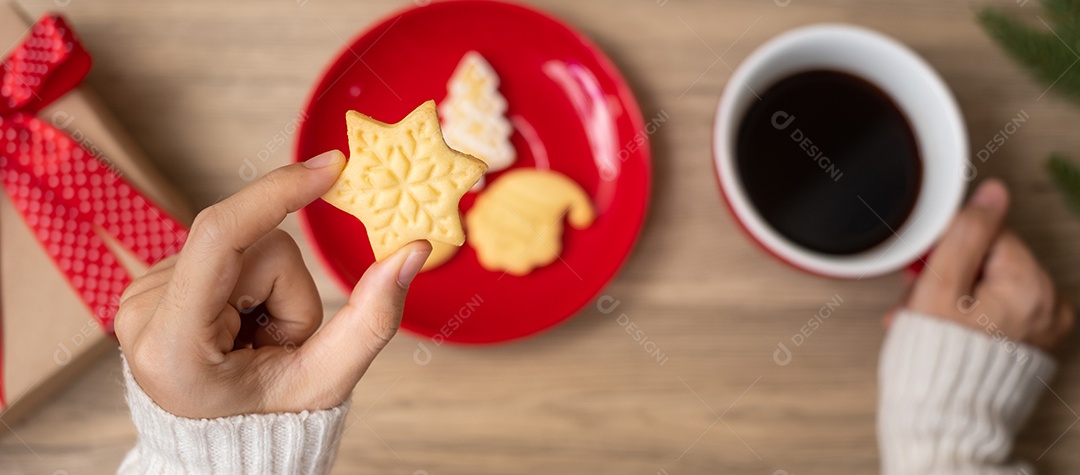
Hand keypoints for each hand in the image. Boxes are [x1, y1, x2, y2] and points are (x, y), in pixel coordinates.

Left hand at [115, 151, 432, 417]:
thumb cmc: (268, 423)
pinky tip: (235, 327)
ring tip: (255, 342)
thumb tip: (412, 250)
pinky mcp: (151, 282)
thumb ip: (371, 319)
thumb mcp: (325, 381)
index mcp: (174, 343)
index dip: (277, 193)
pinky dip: (245, 286)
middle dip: (287, 289)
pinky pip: (221, 250)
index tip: (330, 167)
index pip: (219, 236)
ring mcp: (140, 293)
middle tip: (278, 345)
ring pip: (240, 244)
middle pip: (250, 245)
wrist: (218, 447)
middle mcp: (142, 311)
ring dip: (268, 290)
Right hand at [892, 178, 1072, 351]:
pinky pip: (1000, 310)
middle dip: (948, 275)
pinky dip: (970, 315)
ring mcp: (1043, 327)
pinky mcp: (1032, 344)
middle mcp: (1048, 305)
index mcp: (1030, 285)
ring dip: (953, 296)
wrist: (944, 421)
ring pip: (991, 285)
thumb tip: (992, 192)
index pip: (987, 234)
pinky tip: (945, 330)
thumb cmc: (937, 363)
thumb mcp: (939, 287)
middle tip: (920, 302)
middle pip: (990, 260)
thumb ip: (966, 233)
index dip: (946, 251)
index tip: (924, 274)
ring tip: (926, 321)